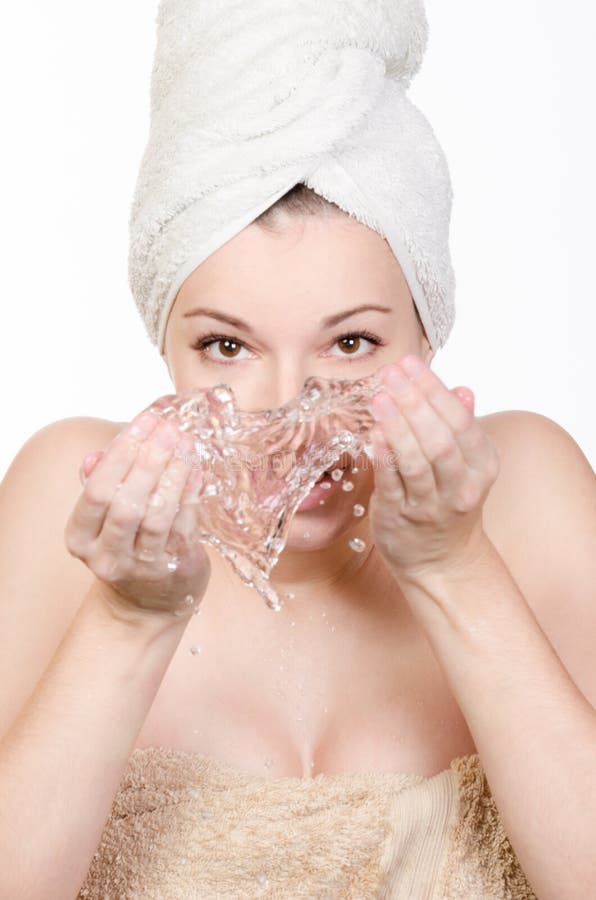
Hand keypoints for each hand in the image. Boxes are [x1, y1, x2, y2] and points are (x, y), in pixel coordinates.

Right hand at [65, 405, 210, 620]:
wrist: (148, 603)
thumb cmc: (126, 545)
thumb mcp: (103, 519)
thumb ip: (100, 485)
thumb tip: (94, 456)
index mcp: (80, 539)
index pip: (97, 491)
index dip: (121, 454)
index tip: (143, 422)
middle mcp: (107, 557)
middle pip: (126, 503)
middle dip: (149, 461)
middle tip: (168, 429)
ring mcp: (142, 566)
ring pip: (157, 515)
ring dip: (173, 474)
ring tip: (184, 443)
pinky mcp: (175, 568)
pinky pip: (185, 524)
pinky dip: (191, 493)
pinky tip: (196, 468)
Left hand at [368, 355, 499, 581]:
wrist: (442, 563)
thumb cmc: (449, 503)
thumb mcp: (466, 465)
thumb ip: (461, 427)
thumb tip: (463, 389)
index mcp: (481, 465)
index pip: (459, 420)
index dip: (433, 389)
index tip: (410, 364)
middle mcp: (460, 486)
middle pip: (440, 439)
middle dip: (414, 401)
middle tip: (390, 373)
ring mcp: (430, 504)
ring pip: (417, 461)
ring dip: (397, 425)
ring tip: (378, 397)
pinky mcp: (401, 517)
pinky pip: (393, 484)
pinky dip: (384, 457)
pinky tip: (373, 432)